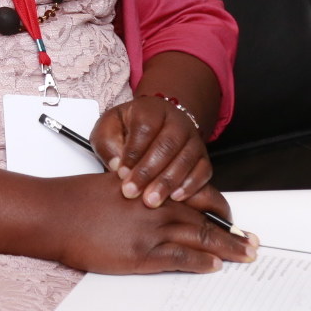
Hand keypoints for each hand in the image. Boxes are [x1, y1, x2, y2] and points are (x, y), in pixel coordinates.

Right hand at [43, 171, 257, 273]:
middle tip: (252, 241)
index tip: (233, 217)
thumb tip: (156, 199)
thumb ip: (141, 190)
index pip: (197, 194)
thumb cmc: (79, 199)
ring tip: (246, 255)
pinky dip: (201, 262)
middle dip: (233, 231)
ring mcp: (151, 230)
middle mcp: (157, 205)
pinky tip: (214, 265)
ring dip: (227, 247)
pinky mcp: (141, 254)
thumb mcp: (115, 183)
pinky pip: (181, 258)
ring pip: (201, 237)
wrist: (57, 214)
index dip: (220, 207)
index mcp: (152, 187)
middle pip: (206, 218)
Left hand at [92, 95, 226, 218]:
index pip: (145, 127)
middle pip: (167, 145)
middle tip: (132, 192)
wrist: (156, 124)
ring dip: (167, 182)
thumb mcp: (109, 128)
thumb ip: (107, 143)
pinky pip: (203, 170)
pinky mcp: (203, 156)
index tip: (121, 172)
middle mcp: (176, 121)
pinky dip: (191, 186)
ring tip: (150, 200)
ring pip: (186, 159)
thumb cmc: (129, 129)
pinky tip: (175, 198)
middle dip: (148, 172)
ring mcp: (193, 138)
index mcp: (151, 109)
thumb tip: (117, 164)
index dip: (133, 152)